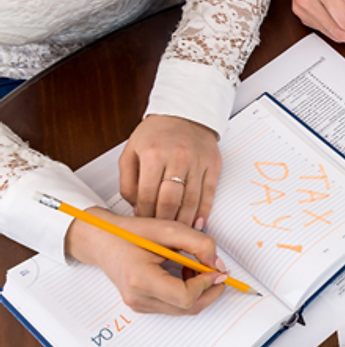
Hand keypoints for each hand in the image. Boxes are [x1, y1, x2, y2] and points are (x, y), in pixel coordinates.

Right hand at [65, 207, 226, 314]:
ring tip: (195, 268)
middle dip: (209, 291)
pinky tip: (184, 274)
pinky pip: (173, 306)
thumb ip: (199, 245)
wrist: (102, 240)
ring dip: (199, 291)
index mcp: (140, 279)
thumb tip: (218, 266)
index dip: (206, 284)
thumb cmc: (130, 233)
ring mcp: (139, 305)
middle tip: (218, 273)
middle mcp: (138, 298)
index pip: (185, 296)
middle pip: (188, 308)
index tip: (215, 269)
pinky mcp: (142, 305)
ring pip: (183, 309)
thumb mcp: (169, 230)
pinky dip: (186, 293)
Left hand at [119, 115, 220, 229]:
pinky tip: (197, 222)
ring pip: (190, 201)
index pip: (146, 195)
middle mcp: (176, 157)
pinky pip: (209, 194)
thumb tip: (135, 208)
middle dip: (164, 221)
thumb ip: (128, 181)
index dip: (144, 215)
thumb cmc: (157, 133)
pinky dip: (203, 211)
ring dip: (184, 221)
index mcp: (152, 154)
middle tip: (161, 233)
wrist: (185, 113)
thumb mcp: (131, 151)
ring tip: (178, 232)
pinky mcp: (213, 165)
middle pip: (169, 201)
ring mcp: (197, 162)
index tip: (144, 225)